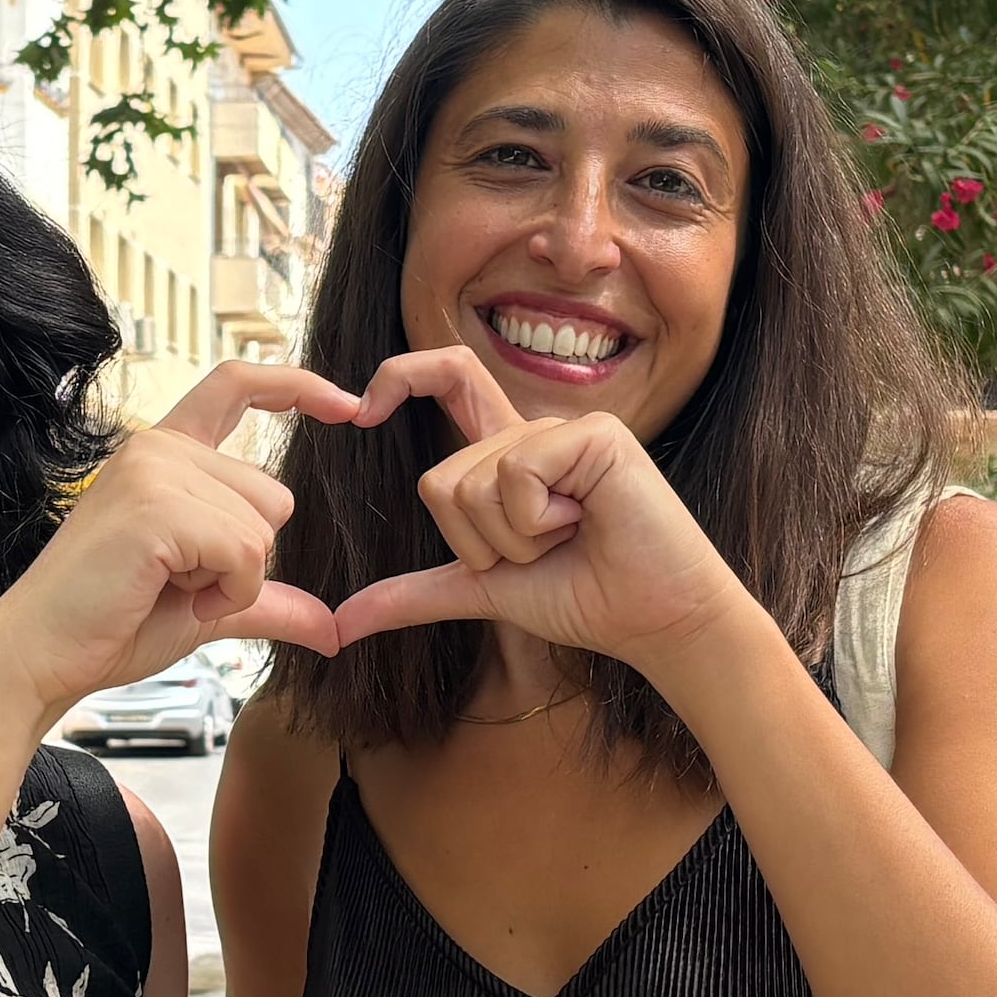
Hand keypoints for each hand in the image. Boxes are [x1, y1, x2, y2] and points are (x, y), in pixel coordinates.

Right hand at [0, 358, 361, 713]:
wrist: (43, 656)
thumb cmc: (111, 624)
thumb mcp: (209, 605)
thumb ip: (268, 599)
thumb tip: (335, 629)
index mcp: (165, 454)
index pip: (235, 386)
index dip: (296, 385)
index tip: (348, 404)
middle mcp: (158, 449)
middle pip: (274, 495)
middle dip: (247, 559)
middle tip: (179, 584)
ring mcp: (155, 471)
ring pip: (264, 526)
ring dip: (234, 580)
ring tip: (169, 590)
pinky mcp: (157, 507)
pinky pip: (245, 552)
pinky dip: (226, 593)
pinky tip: (173, 598)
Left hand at [330, 347, 751, 667]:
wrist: (654, 622)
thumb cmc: (586, 599)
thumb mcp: (485, 591)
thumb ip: (416, 594)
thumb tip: (342, 621)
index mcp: (507, 457)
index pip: (447, 380)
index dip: (400, 374)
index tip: (360, 409)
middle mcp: (532, 433)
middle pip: (442, 479)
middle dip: (479, 543)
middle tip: (545, 551)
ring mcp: (564, 429)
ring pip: (474, 483)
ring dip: (515, 539)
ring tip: (571, 539)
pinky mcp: (594, 435)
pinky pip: (516, 476)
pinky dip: (538, 522)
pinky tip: (586, 523)